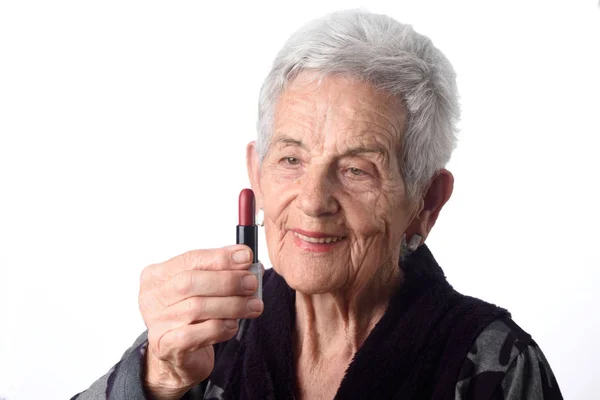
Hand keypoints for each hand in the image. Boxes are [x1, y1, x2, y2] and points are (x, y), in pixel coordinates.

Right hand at [138, 245, 262, 399]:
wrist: (179, 356)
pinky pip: (196, 334)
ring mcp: (156, 322)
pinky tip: (233, 325)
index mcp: (157, 275)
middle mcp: (152, 297)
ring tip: (253, 306)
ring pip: (197, 308)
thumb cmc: (192, 317)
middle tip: (252, 283)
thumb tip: (245, 258)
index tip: (246, 257)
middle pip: (190, 282)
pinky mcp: (164, 346)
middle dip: (227, 281)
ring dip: (232, 305)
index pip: (191, 258)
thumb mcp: (203, 288)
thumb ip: (220, 270)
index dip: (221, 257)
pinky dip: (220, 328)